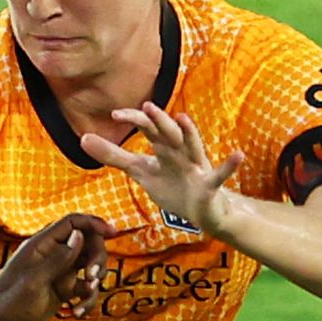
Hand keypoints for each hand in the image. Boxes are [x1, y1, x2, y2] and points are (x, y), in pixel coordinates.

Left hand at [0, 213, 112, 320]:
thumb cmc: (10, 305)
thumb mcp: (35, 282)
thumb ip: (58, 259)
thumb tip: (80, 235)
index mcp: (41, 246)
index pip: (72, 223)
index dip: (94, 223)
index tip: (113, 233)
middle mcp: (52, 256)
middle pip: (87, 244)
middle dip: (97, 258)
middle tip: (92, 277)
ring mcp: (58, 274)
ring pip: (89, 266)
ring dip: (95, 281)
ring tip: (84, 297)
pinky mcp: (62, 291)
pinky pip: (84, 289)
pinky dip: (87, 299)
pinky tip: (78, 313)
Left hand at [81, 107, 242, 234]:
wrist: (202, 212)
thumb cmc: (172, 187)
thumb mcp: (140, 171)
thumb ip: (113, 156)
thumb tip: (83, 138)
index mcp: (164, 148)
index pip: (149, 128)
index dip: (135, 120)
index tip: (114, 115)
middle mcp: (180, 152)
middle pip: (169, 134)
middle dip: (159, 121)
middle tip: (146, 107)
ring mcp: (196, 167)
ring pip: (193, 147)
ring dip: (189, 134)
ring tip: (183, 119)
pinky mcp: (209, 185)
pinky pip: (219, 175)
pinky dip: (229, 165)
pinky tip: (238, 156)